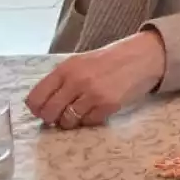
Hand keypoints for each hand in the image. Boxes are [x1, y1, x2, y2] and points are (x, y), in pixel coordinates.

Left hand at [26, 30, 167, 128]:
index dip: (37, 109)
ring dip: (71, 121)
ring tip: (82, 111)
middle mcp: (76, 80)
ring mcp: (92, 93)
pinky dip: (90, 120)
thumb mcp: (82, 62)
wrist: (144, 56)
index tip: (44, 111)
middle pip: (49, 113)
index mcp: (66, 68)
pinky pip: (88, 122)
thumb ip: (62, 80)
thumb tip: (42, 105)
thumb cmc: (111, 60)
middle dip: (52, 119)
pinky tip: (98, 109)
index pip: (36, 97)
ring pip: (67, 121)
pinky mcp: (108, 104)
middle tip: (61, 116)